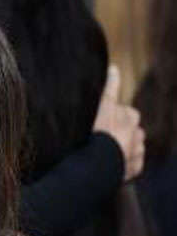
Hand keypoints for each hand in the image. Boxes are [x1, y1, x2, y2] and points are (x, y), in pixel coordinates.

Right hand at [93, 66, 144, 180]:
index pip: (123, 112)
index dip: (111, 115)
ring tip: (105, 152)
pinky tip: (111, 164)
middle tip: (101, 136)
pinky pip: (131, 164)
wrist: (99, 163)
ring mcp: (137, 151)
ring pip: (132, 146)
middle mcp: (137, 133)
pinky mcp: (135, 167)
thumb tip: (114, 67)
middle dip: (120, 131)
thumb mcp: (103, 105)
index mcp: (130, 116)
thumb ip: (110, 86)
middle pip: (129, 129)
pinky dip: (124, 163)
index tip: (101, 121)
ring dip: (123, 147)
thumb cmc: (99, 131)